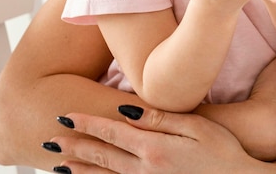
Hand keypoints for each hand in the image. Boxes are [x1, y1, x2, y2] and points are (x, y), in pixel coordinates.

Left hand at [46, 107, 271, 173]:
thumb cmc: (222, 152)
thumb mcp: (196, 127)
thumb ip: (160, 119)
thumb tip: (128, 109)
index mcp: (154, 148)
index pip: (112, 132)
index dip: (88, 124)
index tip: (67, 116)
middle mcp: (145, 170)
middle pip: (103, 155)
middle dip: (76, 145)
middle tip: (53, 138)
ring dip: (80, 169)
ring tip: (58, 164)